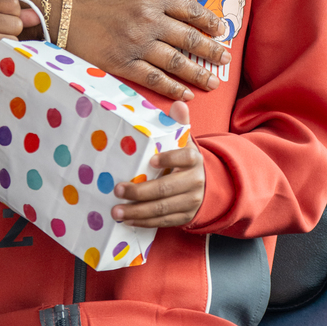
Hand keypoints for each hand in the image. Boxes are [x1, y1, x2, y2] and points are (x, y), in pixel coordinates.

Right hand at [0, 0, 33, 81]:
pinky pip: (3, 59)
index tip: (1, 19)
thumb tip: (37, 17)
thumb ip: (12, 12)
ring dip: (6, 47)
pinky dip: (0, 60)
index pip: (14, 3)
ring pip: (12, 42)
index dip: (12, 14)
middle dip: (10, 32)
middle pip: (16, 25)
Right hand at [0, 0, 232, 100]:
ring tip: (213, 82)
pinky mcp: (119, 63)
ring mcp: (135, 43)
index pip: (191, 10)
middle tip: (225, 59)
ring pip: (175, 62)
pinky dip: (170, 88)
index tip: (222, 30)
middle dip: (211, 50)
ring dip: (197, 73)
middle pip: (189, 38)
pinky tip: (183, 95)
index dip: (210, 21)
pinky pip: (151, 78)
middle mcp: (149, 19)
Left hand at [111, 100, 203, 227]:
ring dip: (137, 211)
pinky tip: (128, 220)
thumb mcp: (186, 142)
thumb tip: (178, 103)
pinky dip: (145, 222)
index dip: (169, 159)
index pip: (185, 157)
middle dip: (140, 191)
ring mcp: (190, 202)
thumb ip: (181, 123)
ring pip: (162, 208)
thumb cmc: (188, 162)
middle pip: (167, 188)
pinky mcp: (184, 217)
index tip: (151, 161)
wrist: (210, 186)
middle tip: (118, 189)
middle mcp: (195, 182)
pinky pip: (163, 221)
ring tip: (116, 210)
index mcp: (194, 160)